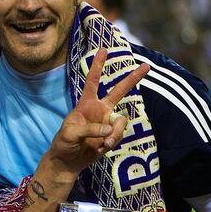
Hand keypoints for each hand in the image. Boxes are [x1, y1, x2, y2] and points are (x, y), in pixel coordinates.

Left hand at [44, 48, 148, 174]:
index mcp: (86, 104)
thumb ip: (88, 129)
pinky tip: (102, 148)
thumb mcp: (69, 134)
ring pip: (121, 121)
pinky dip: (113, 141)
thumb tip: (109, 129)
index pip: (92, 81)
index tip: (103, 49)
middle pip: (119, 91)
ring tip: (105, 143)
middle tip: (147, 66)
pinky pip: (119, 134)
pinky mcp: (112, 135)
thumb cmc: (64, 143)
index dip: (98, 66)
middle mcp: (99, 110)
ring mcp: (107, 122)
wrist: (68, 161)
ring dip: (116, 132)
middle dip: (133, 79)